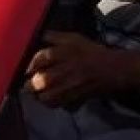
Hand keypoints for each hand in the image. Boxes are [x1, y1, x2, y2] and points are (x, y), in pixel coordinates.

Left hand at [25, 31, 139, 106]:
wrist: (113, 69)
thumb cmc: (91, 52)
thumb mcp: (73, 38)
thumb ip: (53, 36)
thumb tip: (34, 34)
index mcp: (62, 53)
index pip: (38, 59)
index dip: (29, 65)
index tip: (26, 69)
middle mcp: (64, 70)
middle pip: (39, 81)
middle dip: (31, 83)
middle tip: (30, 82)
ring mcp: (70, 86)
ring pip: (45, 96)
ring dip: (40, 95)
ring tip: (39, 92)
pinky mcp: (75, 98)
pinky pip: (57, 104)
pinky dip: (52, 103)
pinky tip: (51, 97)